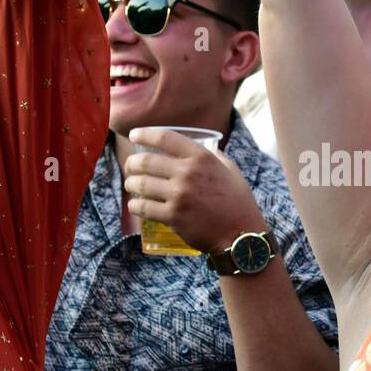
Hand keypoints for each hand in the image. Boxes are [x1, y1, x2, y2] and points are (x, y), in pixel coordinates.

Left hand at [124, 128, 265, 254]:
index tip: (134, 135)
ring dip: (131, 183)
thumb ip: (213, 156)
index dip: (144, 134)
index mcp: (201, 157)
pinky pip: (143, 207)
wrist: (241, 235)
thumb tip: (201, 146)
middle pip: (145, 161)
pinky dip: (135, 205)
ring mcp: (179, 195)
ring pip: (140, 184)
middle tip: (130, 166)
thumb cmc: (238, 202)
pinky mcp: (173, 216)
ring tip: (131, 185)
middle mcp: (188, 173)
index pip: (164, 138)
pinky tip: (135, 204)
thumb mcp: (230, 170)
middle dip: (131, 163)